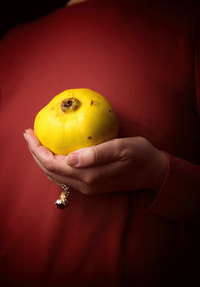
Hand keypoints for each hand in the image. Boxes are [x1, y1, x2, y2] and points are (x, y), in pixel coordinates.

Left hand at [24, 129, 167, 194]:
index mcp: (89, 176)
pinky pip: (64, 175)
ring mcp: (88, 187)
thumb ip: (96, 154)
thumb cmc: (140, 155)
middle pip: (49, 171)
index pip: (52, 163)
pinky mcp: (92, 185)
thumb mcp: (121, 148)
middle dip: (35, 153)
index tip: (29, 133)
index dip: (37, 149)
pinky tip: (54, 152)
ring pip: (55, 175)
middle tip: (28, 134)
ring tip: (36, 142)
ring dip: (43, 159)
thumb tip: (70, 159)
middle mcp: (85, 185)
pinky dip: (54, 164)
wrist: (153, 172)